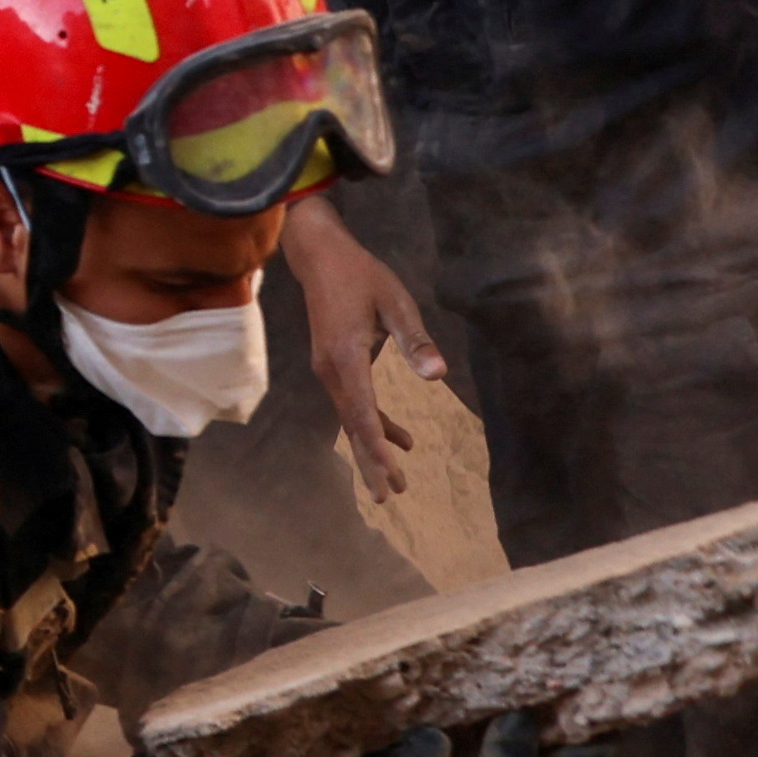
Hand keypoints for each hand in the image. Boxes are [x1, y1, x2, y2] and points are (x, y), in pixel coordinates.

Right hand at [284, 196, 445, 505]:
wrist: (319, 258)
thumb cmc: (361, 275)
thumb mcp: (396, 302)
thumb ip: (416, 340)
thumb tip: (438, 376)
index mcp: (346, 356)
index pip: (363, 411)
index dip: (378, 445)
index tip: (391, 473)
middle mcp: (332, 371)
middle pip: (353, 427)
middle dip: (372, 463)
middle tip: (391, 497)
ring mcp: (328, 371)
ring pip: (352, 420)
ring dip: (372, 451)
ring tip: (395, 484)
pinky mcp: (334, 367)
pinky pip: (354, 405)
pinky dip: (373, 426)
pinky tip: (400, 438)